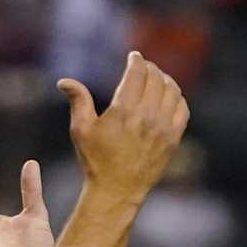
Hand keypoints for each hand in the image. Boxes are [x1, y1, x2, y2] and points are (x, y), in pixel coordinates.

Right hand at [57, 51, 188, 205]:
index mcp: (124, 111)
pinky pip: (182, 109)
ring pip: (172, 91)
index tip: (134, 56)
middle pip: (156, 78)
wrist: (117, 190)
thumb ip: (78, 100)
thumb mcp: (81, 129)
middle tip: (143, 67)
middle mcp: (147, 117)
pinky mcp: (173, 140)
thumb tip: (64, 81)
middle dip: (150, 68)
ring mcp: (163, 128)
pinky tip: (168, 96)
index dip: (136, 60)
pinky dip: (177, 98)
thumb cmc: (95, 160)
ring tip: (157, 78)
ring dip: (165, 80)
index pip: (137, 73)